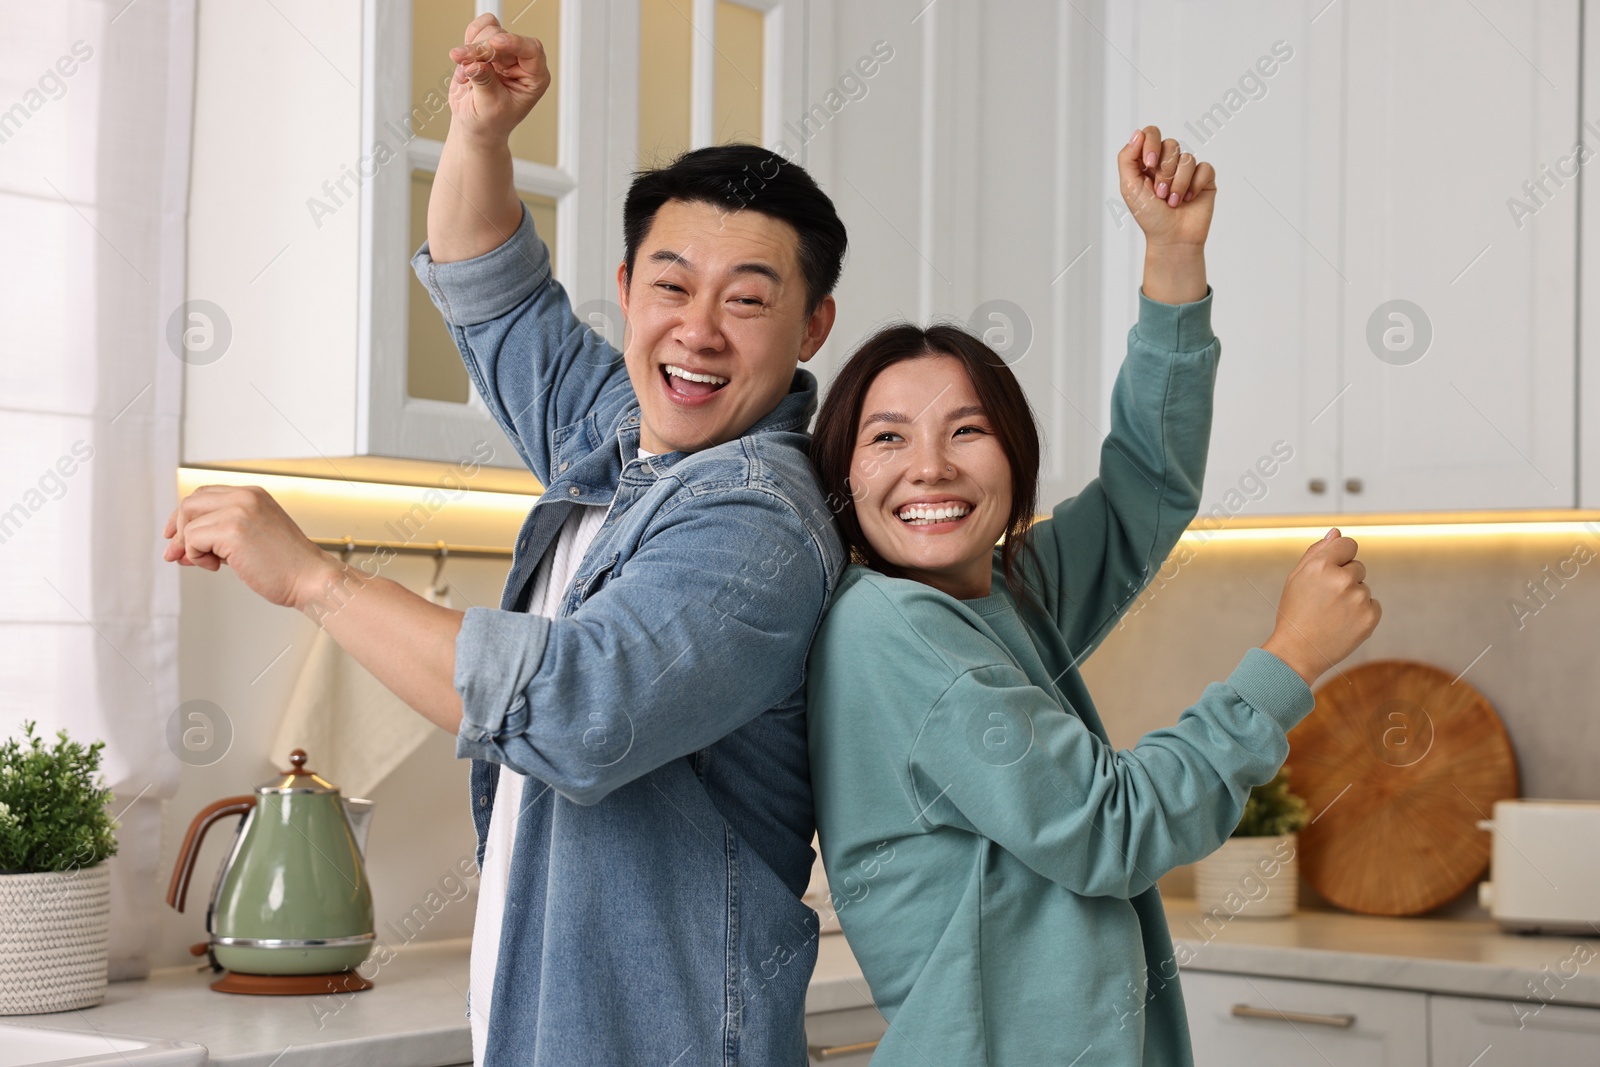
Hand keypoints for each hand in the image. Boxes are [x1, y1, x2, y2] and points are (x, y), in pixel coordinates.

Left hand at [163, 486, 337, 611]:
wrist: (310, 578)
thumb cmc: (287, 566)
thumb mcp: (253, 537)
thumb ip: (221, 533)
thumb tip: (181, 545)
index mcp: (253, 494)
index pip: (204, 494)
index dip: (186, 516)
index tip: (177, 536)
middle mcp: (245, 497)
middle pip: (190, 503)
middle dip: (178, 530)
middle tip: (177, 555)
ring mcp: (239, 510)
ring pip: (188, 522)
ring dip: (191, 547)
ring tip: (212, 563)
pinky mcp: (232, 530)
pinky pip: (193, 540)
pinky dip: (197, 557)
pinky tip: (218, 567)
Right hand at [445, 14, 550, 147]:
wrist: (474, 125)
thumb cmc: (490, 122)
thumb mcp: (490, 106)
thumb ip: (484, 82)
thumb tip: (474, 63)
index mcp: (534, 78)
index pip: (532, 50)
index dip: (514, 42)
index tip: (495, 43)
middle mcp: (521, 63)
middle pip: (504, 38)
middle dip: (482, 48)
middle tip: (464, 59)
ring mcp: (503, 54)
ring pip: (489, 31)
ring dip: (472, 47)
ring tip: (464, 72)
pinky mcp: (486, 49)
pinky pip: (477, 30)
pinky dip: (466, 43)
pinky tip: (462, 62)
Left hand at [1118, 126, 1216, 250]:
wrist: (1172, 238)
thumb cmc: (1150, 216)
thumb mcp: (1129, 187)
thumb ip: (1127, 159)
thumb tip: (1138, 133)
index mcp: (1148, 161)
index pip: (1151, 133)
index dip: (1151, 144)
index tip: (1149, 164)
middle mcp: (1168, 162)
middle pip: (1170, 144)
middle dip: (1164, 171)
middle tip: (1160, 193)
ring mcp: (1187, 169)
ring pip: (1187, 158)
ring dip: (1178, 184)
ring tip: (1173, 202)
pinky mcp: (1204, 178)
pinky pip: (1204, 168)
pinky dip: (1194, 185)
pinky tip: (1188, 199)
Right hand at [1261, 528, 1381, 686]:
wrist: (1298, 652)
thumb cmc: (1294, 613)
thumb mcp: (1297, 579)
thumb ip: (1317, 552)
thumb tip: (1336, 533)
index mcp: (1320, 565)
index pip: (1348, 544)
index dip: (1340, 557)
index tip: (1332, 572)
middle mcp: (1341, 579)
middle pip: (1358, 567)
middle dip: (1345, 579)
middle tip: (1325, 601)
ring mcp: (1358, 598)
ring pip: (1364, 588)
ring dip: (1353, 598)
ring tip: (1332, 615)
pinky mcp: (1370, 616)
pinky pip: (1373, 605)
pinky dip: (1362, 613)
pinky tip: (1343, 623)